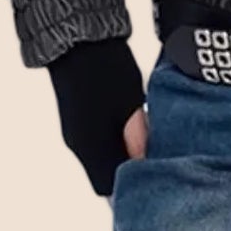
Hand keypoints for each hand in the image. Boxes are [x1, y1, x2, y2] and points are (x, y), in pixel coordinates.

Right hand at [49, 37, 149, 195]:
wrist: (78, 41)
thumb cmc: (106, 69)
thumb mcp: (132, 104)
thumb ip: (139, 138)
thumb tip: (145, 162)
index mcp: (91, 146)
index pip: (109, 189)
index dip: (132, 189)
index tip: (153, 182)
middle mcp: (79, 146)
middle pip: (105, 178)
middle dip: (129, 176)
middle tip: (155, 166)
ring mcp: (75, 134)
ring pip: (101, 162)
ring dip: (122, 160)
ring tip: (146, 148)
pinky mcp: (77, 123)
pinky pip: (96, 147)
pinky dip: (114, 147)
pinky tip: (131, 134)